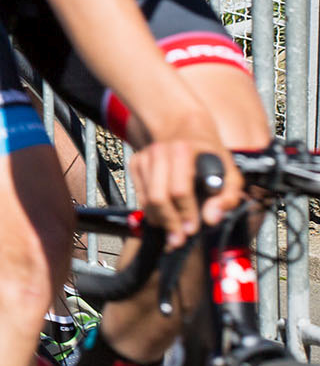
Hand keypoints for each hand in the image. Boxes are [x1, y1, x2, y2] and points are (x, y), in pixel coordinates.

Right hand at [128, 138, 243, 249]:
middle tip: (178, 239)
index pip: (180, 190)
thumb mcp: (230, 170)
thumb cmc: (209, 153)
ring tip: (173, 229)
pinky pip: (140, 196)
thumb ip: (228, 196)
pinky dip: (151, 210)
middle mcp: (160, 151)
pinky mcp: (135, 163)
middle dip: (170, 222)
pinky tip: (165, 214)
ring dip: (160, 219)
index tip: (192, 230)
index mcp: (184, 151)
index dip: (187, 213)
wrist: (183, 126)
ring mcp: (145, 156)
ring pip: (147, 200)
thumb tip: (211, 219)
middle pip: (159, 198)